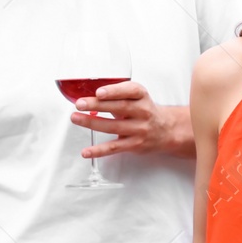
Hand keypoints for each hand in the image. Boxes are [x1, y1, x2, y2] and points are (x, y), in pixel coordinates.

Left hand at [70, 82, 190, 156]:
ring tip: (76, 118)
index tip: (99, 92)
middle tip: (80, 104)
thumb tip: (88, 96)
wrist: (166, 130)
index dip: (114, 91)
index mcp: (142, 96)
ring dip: (92, 123)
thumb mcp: (136, 97)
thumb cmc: (144, 110)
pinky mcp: (134, 145)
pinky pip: (114, 148)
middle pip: (120, 107)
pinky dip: (98, 150)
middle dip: (97, 105)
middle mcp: (143, 112)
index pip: (131, 90)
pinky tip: (86, 151)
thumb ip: (117, 95)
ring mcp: (139, 129)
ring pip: (114, 127)